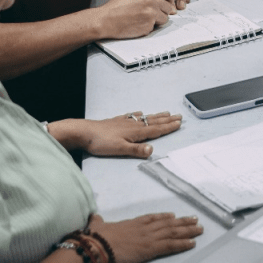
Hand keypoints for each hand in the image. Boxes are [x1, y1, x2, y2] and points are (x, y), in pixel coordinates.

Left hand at [57, 111, 182, 157]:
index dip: (168, 127)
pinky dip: (140, 114)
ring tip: (166, 113)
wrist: (84, 132)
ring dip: (157, 116)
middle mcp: (133, 125)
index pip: (156, 129)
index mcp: (135, 132)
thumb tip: (152, 149)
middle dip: (167, 119)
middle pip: (153, 121)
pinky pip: (133, 116)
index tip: (179, 123)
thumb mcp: (120, 149)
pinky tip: (140, 113)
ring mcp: (125, 121)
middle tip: (178, 116)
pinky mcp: (117, 121)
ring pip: (145, 118)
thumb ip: (136, 150)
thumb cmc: (101, 142)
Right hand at [87, 213, 202, 262]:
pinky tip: (193, 242)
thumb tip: (94, 216)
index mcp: (132, 223)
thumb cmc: (96, 237)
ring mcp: (149, 237)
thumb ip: (98, 221)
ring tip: (199, 228)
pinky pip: (171, 245)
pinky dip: (183, 243)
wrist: (98, 244)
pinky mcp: (151, 248)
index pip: (152, 218)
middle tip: (195, 219)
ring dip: (188, 230)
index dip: (164, 217)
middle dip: (182, 222)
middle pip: (167, 224)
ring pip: (173, 232)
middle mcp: (144, 228)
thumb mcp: (97, 226)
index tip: (173, 216)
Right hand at [95, 0, 176, 38]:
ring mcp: (151, 13)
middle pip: (169, 7)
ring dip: (157, 20)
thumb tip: (160, 1)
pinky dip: (149, 27)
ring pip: (164, 18)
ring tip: (143, 19)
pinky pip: (155, 27)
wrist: (105, 20)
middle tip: (152, 13)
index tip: (168, 2)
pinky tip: (138, 24)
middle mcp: (152, 0)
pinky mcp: (149, 25)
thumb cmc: (116, 7)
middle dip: (162, 11)